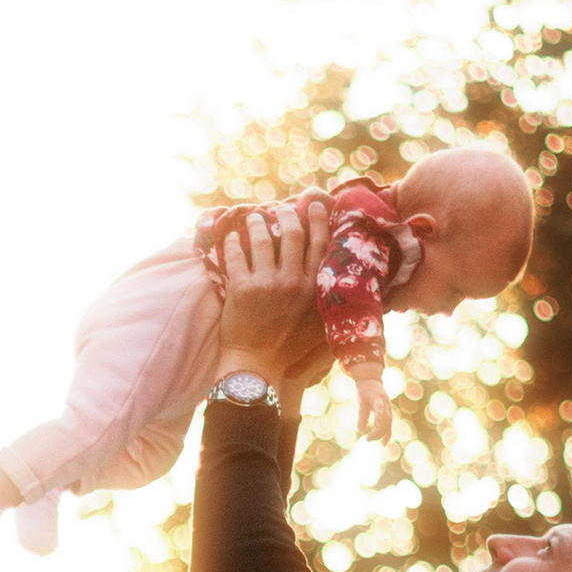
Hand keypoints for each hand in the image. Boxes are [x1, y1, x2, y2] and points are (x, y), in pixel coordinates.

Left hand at [217, 198, 330, 383]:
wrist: (257, 367)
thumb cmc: (289, 349)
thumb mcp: (320, 323)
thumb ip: (329, 299)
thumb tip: (340, 276)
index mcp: (315, 288)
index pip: (319, 242)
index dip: (317, 219)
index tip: (314, 205)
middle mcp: (293, 282)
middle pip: (292, 233)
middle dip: (287, 215)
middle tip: (280, 209)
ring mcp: (266, 284)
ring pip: (262, 239)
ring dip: (258, 223)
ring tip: (254, 217)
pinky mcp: (241, 289)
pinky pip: (235, 255)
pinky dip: (232, 242)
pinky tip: (231, 236)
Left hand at [355, 376, 392, 441]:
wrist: (373, 381)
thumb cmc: (365, 392)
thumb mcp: (362, 402)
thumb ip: (362, 415)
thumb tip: (360, 431)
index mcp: (378, 399)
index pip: (380, 408)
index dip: (379, 417)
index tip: (376, 426)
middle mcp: (386, 404)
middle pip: (385, 420)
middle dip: (378, 431)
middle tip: (367, 439)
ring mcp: (389, 409)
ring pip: (388, 423)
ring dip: (382, 434)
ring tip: (375, 442)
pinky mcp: (389, 413)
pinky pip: (389, 424)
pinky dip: (387, 433)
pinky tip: (383, 443)